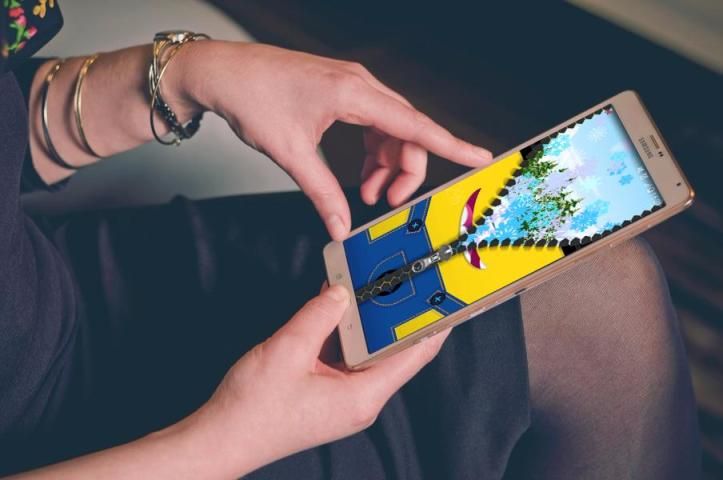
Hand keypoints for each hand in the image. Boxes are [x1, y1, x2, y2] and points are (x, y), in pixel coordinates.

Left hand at [177, 42, 492, 239]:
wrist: (221, 72)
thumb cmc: (252, 99)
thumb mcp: (290, 153)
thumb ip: (323, 193)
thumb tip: (342, 227)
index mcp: (354, 93)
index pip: (415, 124)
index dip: (451, 145)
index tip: (481, 157)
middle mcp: (360, 85)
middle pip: (407, 131)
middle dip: (405, 170)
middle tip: (387, 203)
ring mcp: (352, 86)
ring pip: (391, 129)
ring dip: (386, 164)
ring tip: (367, 194)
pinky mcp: (341, 92)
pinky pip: (372, 125)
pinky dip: (372, 153)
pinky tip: (360, 175)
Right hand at [183, 285, 449, 476]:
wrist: (221, 438)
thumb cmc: (253, 409)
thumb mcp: (287, 351)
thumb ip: (318, 315)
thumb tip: (341, 290)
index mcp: (362, 395)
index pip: (414, 355)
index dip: (433, 324)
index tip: (445, 295)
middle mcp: (360, 399)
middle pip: (394, 351)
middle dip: (400, 314)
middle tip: (407, 278)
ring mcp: (344, 397)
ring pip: (369, 351)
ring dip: (369, 320)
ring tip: (374, 284)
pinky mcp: (327, 392)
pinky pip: (346, 356)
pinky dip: (346, 331)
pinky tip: (338, 305)